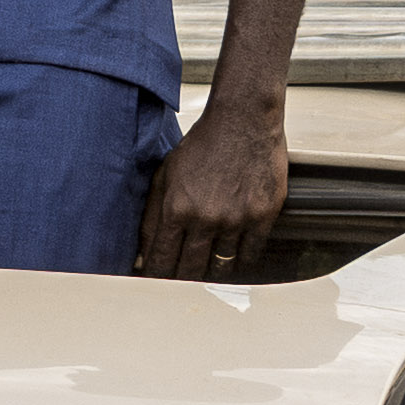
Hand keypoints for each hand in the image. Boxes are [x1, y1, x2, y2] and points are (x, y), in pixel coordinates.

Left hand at [140, 90, 297, 278]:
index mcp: (176, 208)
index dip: (156, 278)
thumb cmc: (202, 145)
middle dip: (181, 281)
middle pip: (190, 271)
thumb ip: (151, 216)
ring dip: (213, 270)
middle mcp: (205, 218)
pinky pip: (250, 255)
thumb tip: (141, 254)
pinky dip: (241, 258)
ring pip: (222, 267)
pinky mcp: (262, 216)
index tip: (155, 285)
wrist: (243, 120)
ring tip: (209, 263)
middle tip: (179, 285)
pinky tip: (234, 253)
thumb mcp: (165, 175)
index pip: (161, 261)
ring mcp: (236, 220)